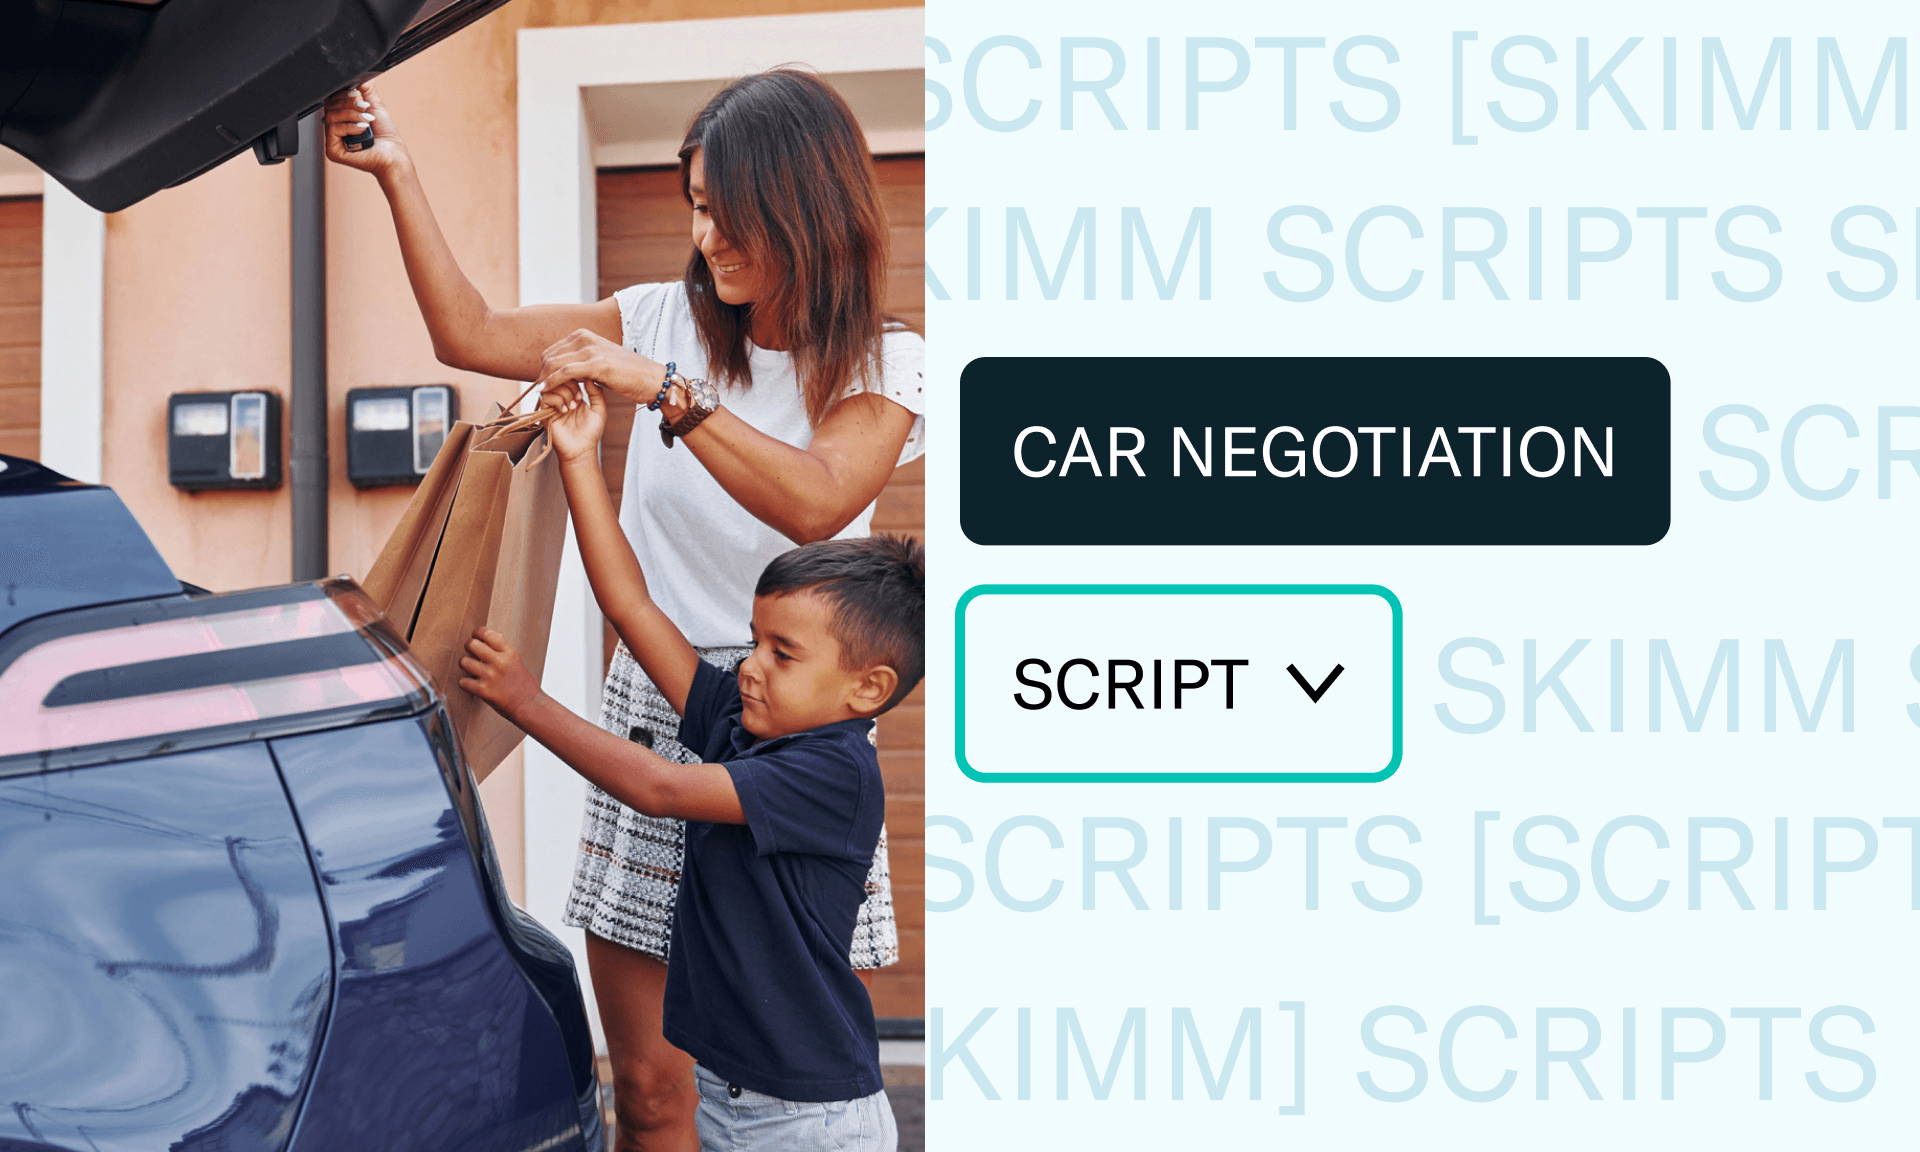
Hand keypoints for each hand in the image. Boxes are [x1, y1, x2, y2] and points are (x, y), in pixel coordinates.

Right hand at [323, 83, 407, 176]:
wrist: (393, 155)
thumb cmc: (386, 135)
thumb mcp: (374, 105)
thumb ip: (365, 88)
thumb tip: (359, 74)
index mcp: (341, 117)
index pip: (332, 99)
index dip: (342, 93)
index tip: (357, 93)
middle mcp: (335, 128)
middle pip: (330, 105)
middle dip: (349, 104)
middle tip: (365, 108)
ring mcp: (332, 139)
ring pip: (331, 116)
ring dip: (352, 114)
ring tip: (367, 119)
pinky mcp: (332, 150)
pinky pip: (333, 129)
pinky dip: (349, 126)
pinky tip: (362, 129)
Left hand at [458, 627, 542, 721]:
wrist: (528, 705)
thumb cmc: (524, 684)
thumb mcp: (517, 661)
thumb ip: (503, 651)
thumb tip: (491, 638)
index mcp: (509, 653)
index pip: (487, 633)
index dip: (477, 633)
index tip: (476, 637)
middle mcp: (499, 662)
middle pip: (472, 644)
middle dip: (468, 647)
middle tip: (471, 652)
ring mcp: (490, 676)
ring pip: (464, 662)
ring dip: (465, 665)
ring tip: (471, 668)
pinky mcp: (483, 691)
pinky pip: (463, 681)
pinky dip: (465, 683)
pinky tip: (472, 683)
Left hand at [536, 328, 666, 406]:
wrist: (650, 379)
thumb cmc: (627, 373)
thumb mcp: (600, 361)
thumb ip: (582, 361)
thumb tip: (565, 369)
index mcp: (584, 335)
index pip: (552, 350)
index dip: (544, 369)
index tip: (543, 384)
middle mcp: (585, 338)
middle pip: (549, 356)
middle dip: (541, 375)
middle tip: (541, 392)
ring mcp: (590, 349)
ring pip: (553, 363)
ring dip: (545, 381)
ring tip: (544, 396)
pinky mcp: (596, 364)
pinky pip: (564, 372)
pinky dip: (552, 382)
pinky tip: (547, 392)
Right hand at [537, 379, 607, 462]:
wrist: (582, 450)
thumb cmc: (591, 433)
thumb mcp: (600, 410)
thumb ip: (597, 393)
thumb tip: (589, 377)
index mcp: (573, 396)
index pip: (569, 376)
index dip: (576, 379)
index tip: (584, 393)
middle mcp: (561, 398)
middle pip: (559, 378)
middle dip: (570, 385)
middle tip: (579, 398)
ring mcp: (552, 405)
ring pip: (552, 386)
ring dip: (565, 394)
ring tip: (573, 407)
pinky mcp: (545, 413)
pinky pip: (546, 397)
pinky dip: (557, 401)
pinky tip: (565, 411)